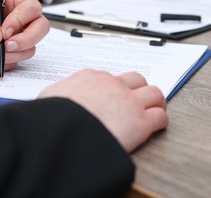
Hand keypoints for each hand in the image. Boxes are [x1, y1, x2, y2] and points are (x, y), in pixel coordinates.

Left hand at [0, 0, 48, 71]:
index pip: (31, 8)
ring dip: (8, 56)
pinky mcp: (10, 54)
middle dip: (26, 40)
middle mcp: (20, 19)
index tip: (4, 31)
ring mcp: (17, 38)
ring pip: (29, 49)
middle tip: (7, 46)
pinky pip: (14, 63)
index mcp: (13, 0)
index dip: (21, 20)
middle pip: (40, 29)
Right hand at [38, 69, 168, 151]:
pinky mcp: (140, 122)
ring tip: (154, 110)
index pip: (111, 78)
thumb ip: (60, 95)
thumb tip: (56, 101)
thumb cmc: (52, 118)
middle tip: (139, 101)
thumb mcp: (50, 98)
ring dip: (155, 102)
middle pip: (136, 80)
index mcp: (90, 78)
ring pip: (154, 93)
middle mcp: (112, 85)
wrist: (60, 131)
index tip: (116, 96)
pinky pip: (160, 116)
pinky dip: (160, 121)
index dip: (117, 88)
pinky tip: (155, 127)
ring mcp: (128, 102)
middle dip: (139, 90)